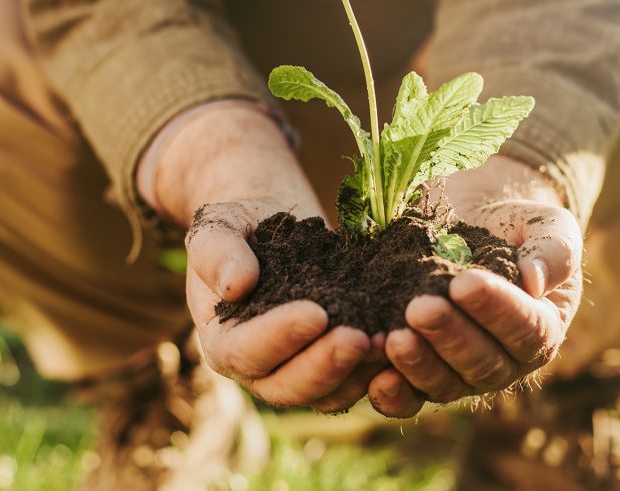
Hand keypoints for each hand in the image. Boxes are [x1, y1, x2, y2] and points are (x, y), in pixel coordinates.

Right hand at [141, 104, 385, 409]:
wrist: (269, 225)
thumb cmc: (237, 226)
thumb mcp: (219, 227)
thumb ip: (217, 252)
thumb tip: (236, 284)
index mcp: (221, 340)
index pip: (244, 351)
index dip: (280, 336)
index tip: (316, 313)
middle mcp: (258, 367)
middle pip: (287, 386)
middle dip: (326, 365)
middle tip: (361, 338)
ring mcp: (297, 369)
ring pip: (326, 394)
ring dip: (358, 373)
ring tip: (389, 342)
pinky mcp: (332, 362)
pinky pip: (354, 380)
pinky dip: (378, 369)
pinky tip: (402, 343)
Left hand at [368, 156, 582, 416]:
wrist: (470, 222)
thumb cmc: (513, 225)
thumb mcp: (546, 225)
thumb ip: (553, 249)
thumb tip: (534, 280)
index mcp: (542, 328)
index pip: (527, 328)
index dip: (496, 309)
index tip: (463, 283)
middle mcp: (505, 361)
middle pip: (483, 364)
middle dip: (450, 336)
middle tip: (419, 308)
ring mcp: (461, 373)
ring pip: (445, 385)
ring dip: (418, 365)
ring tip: (394, 338)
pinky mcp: (421, 374)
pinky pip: (410, 397)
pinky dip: (393, 394)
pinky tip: (375, 378)